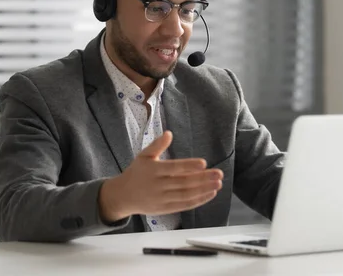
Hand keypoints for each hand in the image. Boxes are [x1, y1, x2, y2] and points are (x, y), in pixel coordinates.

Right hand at [98, 131, 222, 221]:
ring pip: (186, 195)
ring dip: (204, 190)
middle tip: (219, 174)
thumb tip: (169, 133)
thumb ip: (157, 145)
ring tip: (218, 184)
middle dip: (203, 179)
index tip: (204, 163)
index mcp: (153, 170)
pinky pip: (184, 205)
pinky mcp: (165, 209)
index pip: (174, 168)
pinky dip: (198, 201)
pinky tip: (210, 194)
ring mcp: (162, 199)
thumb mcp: (143, 156)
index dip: (189, 166)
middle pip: (183, 183)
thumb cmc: (136, 172)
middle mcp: (158, 185)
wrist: (123, 196)